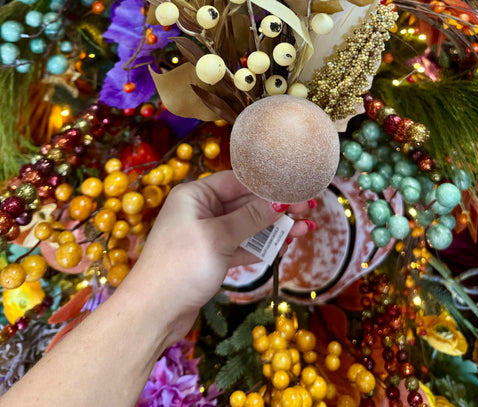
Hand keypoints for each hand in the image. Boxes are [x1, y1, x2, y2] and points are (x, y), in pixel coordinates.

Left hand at [118, 171, 309, 347]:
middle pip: (245, 203)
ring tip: (306, 228)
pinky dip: (261, 246)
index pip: (239, 181)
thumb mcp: (218, 237)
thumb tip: (280, 200)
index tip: (297, 189)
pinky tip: (284, 245)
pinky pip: (241, 245)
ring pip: (247, 226)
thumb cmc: (181, 266)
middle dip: (277, 207)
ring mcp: (205, 235)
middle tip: (308, 209)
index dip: (269, 185)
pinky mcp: (211, 257)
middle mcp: (200, 210)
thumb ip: (251, 218)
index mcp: (195, 195)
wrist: (152, 313)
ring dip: (274, 228)